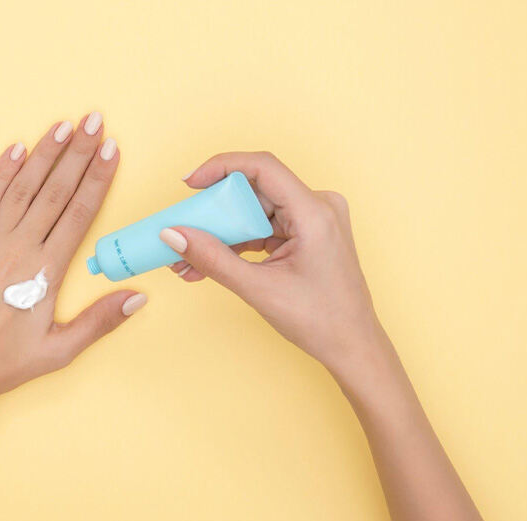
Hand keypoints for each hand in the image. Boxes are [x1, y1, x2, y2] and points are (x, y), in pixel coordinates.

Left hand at [0, 114, 145, 418]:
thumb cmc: (2, 365)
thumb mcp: (60, 351)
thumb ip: (100, 320)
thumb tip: (140, 296)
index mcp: (44, 272)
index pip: (79, 212)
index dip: (98, 178)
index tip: (112, 151)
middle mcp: (16, 248)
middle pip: (54, 190)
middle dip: (78, 153)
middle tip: (95, 122)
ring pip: (21, 187)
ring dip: (44, 153)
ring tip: (64, 126)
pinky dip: (0, 172)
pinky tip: (16, 148)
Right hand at [162, 152, 381, 374]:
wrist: (352, 346)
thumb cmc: (322, 321)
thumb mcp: (258, 289)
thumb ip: (212, 259)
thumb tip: (174, 235)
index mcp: (315, 213)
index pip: (262, 167)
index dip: (221, 167)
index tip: (190, 183)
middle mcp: (319, 207)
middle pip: (255, 192)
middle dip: (215, 213)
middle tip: (183, 231)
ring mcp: (316, 220)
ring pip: (257, 212)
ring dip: (222, 234)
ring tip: (188, 260)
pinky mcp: (309, 234)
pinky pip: (266, 228)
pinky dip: (239, 244)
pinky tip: (211, 263)